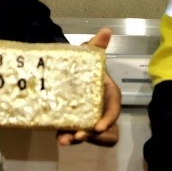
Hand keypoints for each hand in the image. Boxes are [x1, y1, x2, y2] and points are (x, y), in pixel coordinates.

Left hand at [58, 27, 121, 146]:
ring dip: (76, 138)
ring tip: (63, 139)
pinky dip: (66, 136)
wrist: (68, 71)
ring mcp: (88, 117)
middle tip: (76, 135)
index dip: (108, 120)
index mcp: (108, 95)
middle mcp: (100, 109)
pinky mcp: (75, 122)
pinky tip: (57, 137)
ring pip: (87, 133)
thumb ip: (96, 46)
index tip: (98, 127)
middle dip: (90, 135)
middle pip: (101, 128)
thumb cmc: (84, 65)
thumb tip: (106, 30)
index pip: (113, 110)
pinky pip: (74, 133)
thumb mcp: (89, 54)